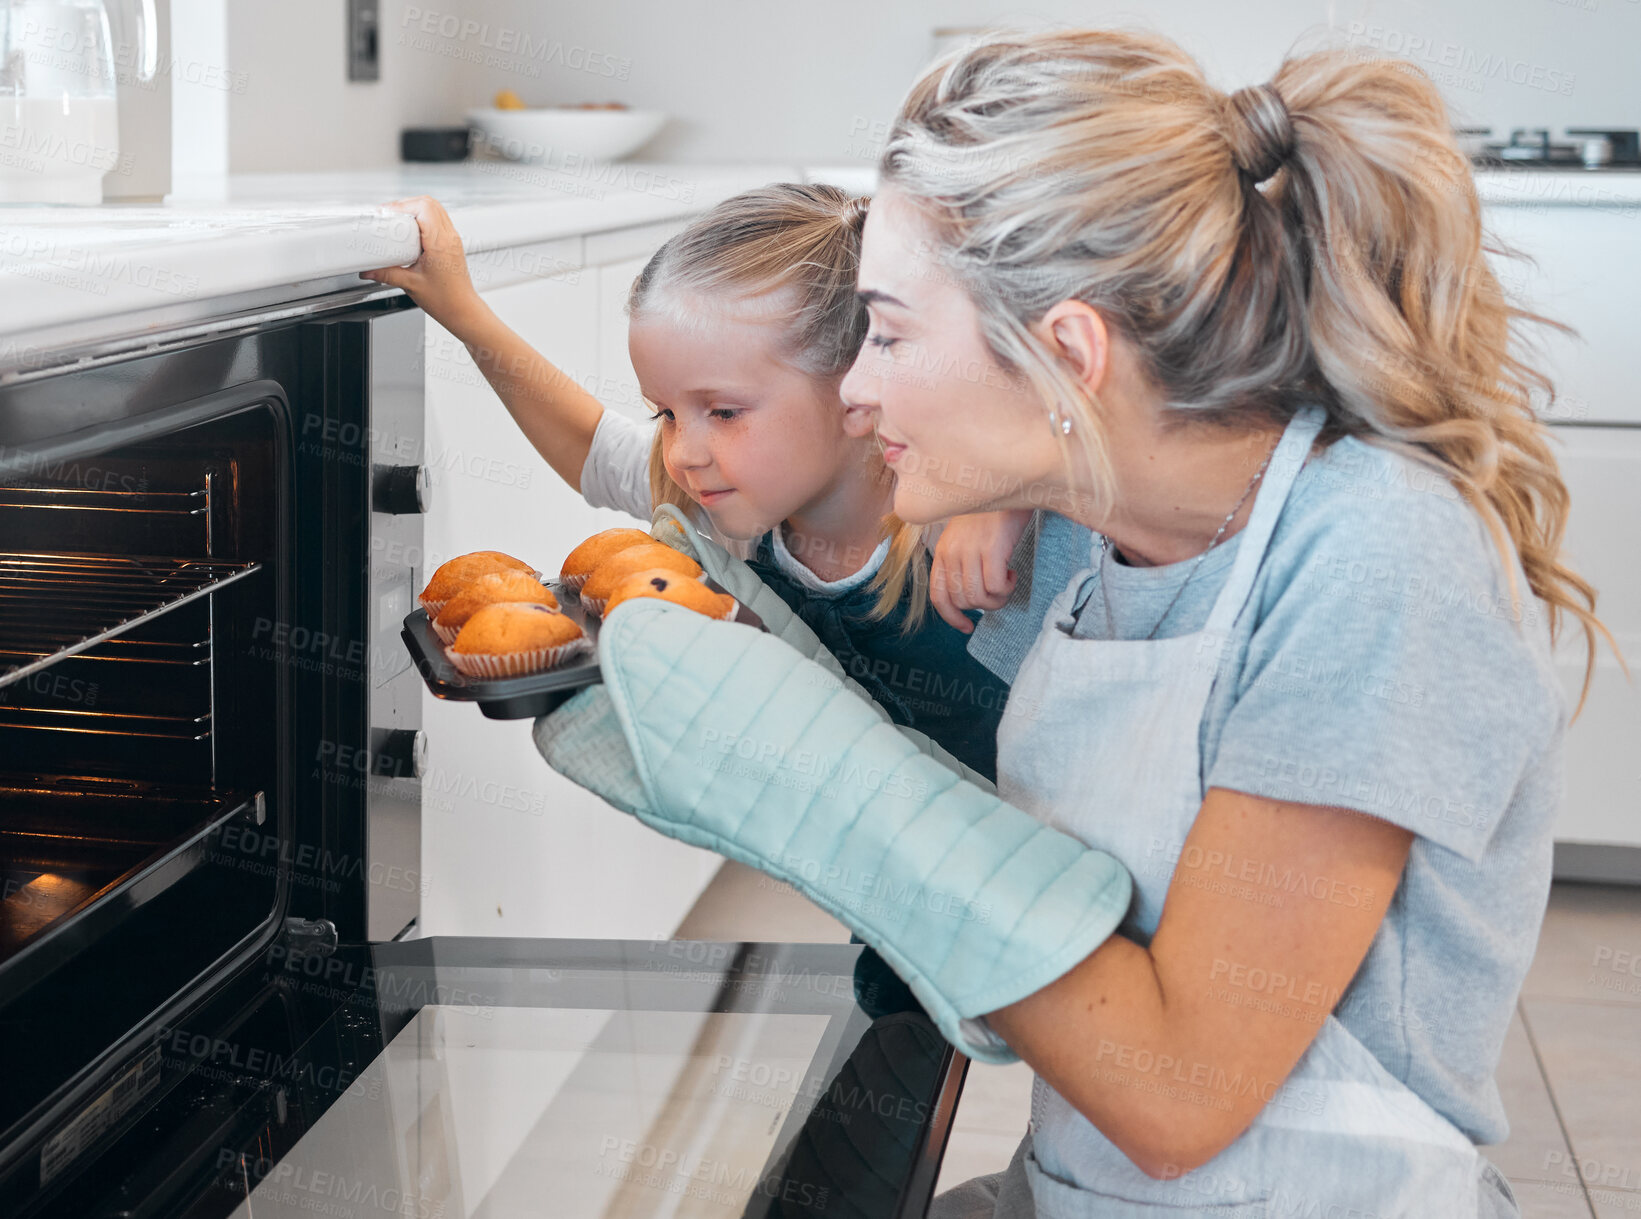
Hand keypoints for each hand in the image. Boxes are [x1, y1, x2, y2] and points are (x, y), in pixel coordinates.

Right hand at [358, 195, 485, 336]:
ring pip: (436, 208)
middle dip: (406, 203)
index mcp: (440, 244)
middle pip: (429, 202)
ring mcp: (453, 239)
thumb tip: (367, 270)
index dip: (402, 205)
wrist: (463, 310)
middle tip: (389, 214)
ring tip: (399, 219)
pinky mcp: (453, 243)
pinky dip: (424, 216)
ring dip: (416, 207)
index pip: (423, 208)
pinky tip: (412, 229)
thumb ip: (386, 274)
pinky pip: (439, 219)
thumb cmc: (445, 301)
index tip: (386, 213)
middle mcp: (449, 237)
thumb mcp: (410, 285)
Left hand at [929, 509, 1031, 632]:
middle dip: (983, 606)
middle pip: (962, 601)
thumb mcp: (964, 536)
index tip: (967, 626)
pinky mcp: (992, 548)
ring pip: (979, 597)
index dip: (952, 617)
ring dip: (997, 599)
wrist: (1007, 484)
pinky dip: (1006, 588)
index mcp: (942, 551)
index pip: (939, 596)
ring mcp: (970, 550)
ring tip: (1006, 583)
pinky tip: (1012, 574)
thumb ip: (961, 562)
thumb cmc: (989, 513)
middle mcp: (952, 552)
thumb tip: (969, 596)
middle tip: (998, 593)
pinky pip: (995, 587)